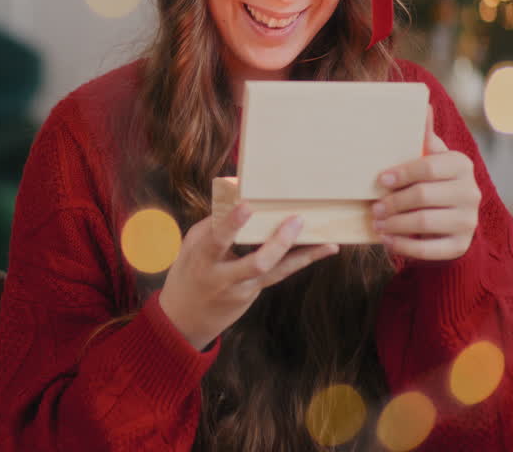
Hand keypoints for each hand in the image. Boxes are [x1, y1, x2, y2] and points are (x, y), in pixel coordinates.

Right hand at [158, 205, 338, 350]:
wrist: (185, 321)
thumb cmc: (188, 271)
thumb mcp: (190, 246)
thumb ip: (213, 223)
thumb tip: (235, 192)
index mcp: (203, 260)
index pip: (217, 241)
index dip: (231, 224)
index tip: (246, 206)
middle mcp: (225, 278)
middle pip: (256, 263)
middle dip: (278, 243)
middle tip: (296, 221)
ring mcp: (243, 289)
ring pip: (276, 272)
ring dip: (303, 256)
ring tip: (328, 242)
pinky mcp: (254, 293)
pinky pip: (279, 273)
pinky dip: (301, 259)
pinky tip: (323, 248)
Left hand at [371, 106, 479, 260]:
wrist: (454, 219)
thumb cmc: (435, 182)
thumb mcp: (432, 158)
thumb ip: (425, 137)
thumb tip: (423, 105)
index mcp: (461, 165)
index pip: (428, 167)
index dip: (401, 173)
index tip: (380, 180)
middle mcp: (471, 193)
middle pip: (424, 196)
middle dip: (393, 202)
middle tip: (374, 207)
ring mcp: (468, 221)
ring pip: (425, 224)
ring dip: (395, 224)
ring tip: (377, 223)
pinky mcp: (461, 245)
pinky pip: (429, 250)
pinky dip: (403, 246)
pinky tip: (387, 240)